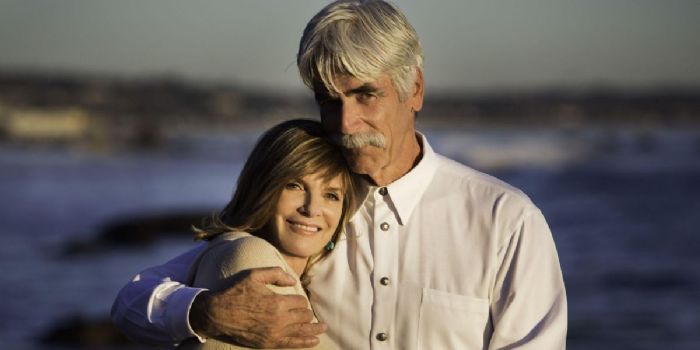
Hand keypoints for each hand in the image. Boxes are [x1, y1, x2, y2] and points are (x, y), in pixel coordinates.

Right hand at [189, 266, 326, 347]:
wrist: (218, 314)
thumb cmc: (236, 292)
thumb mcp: (254, 275)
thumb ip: (276, 273)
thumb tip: (293, 280)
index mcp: (277, 302)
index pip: (300, 302)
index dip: (300, 300)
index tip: (296, 300)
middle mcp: (279, 320)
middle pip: (303, 317)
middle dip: (307, 314)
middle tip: (307, 312)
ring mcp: (274, 334)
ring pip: (302, 332)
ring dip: (314, 330)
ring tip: (323, 328)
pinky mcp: (269, 344)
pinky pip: (292, 344)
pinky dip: (305, 343)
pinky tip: (314, 341)